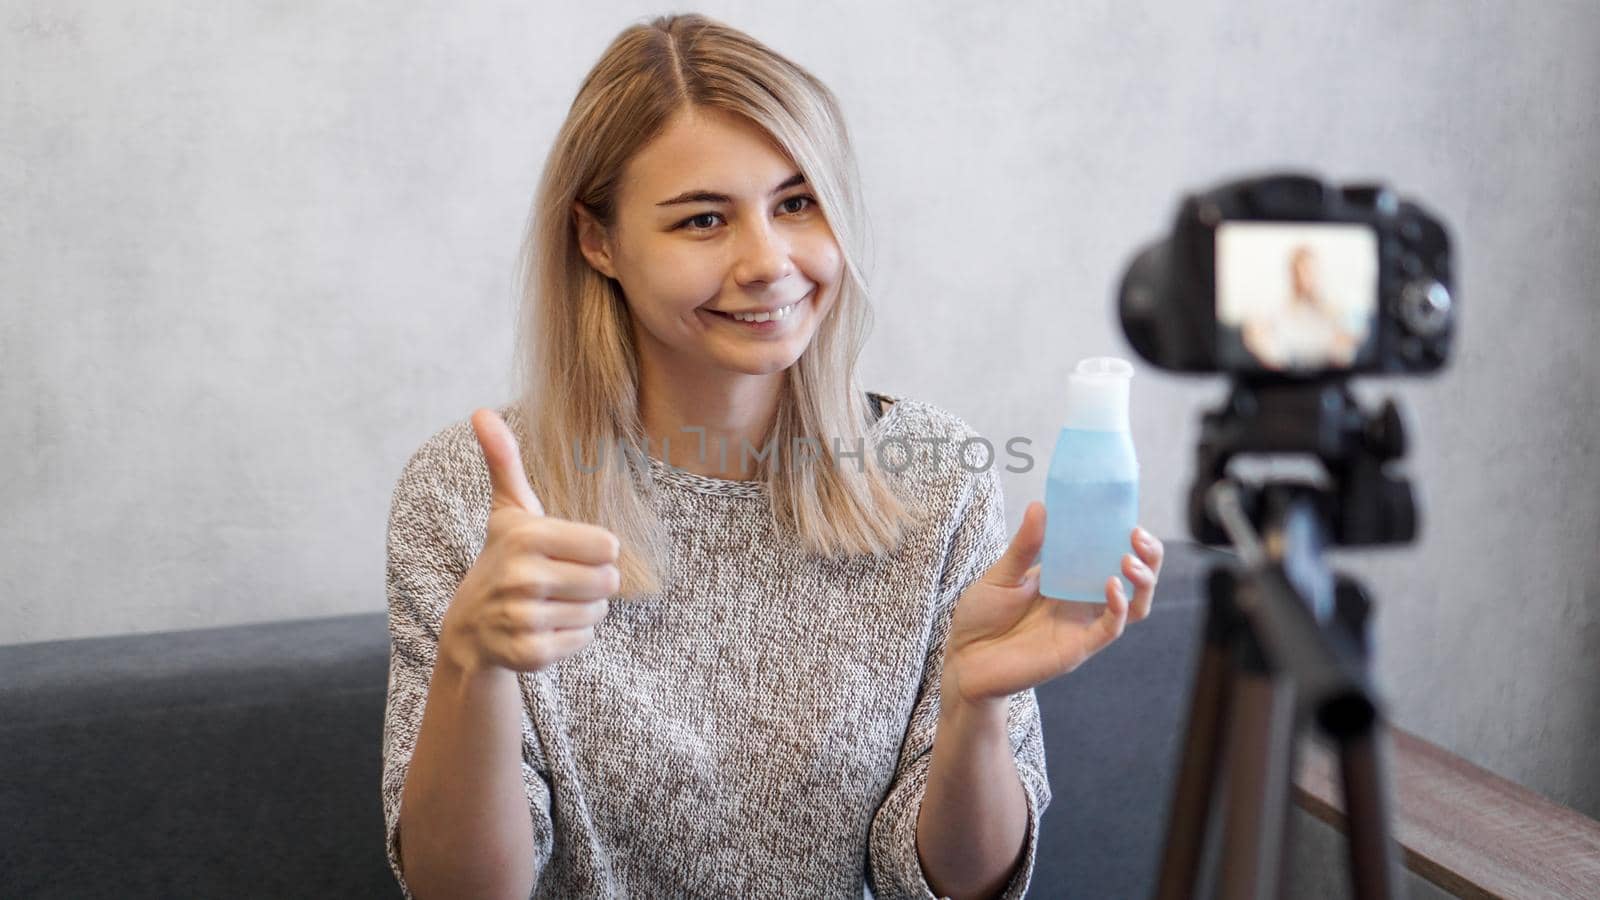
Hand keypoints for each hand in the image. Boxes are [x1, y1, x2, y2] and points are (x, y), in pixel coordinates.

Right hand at [439, 409, 621, 675]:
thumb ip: (503, 461)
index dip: (596, 552)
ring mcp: (523, 619)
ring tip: (548, 604)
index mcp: (527, 538)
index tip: (567, 553)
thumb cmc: (503, 559)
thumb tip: (480, 412)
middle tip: (560, 581)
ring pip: (597, 613)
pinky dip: (572, 637)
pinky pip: (584, 640)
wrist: (469, 628)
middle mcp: (522, 578)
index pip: (608, 548)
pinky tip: (543, 628)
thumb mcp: (508, 511)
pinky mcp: (530, 655)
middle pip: (608, 582)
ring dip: (582, 610)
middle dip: (593, 583)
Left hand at [940, 502, 1163, 709]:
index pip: (1109, 555)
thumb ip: (1025, 546)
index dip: (1124, 538)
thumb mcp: (1002, 574)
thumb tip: (1040, 506)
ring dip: (1143, 581)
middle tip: (1137, 534)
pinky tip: (1111, 584)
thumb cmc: (982, 617)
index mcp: (1067, 579)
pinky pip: (1111, 628)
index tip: (1127, 516)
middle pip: (1134, 580)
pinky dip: (1119, 606)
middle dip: (1147, 556)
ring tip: (1130, 557)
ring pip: (1135, 605)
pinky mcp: (1077, 647)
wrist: (963, 659)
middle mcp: (1082, 601)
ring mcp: (1083, 624)